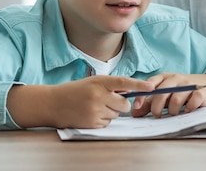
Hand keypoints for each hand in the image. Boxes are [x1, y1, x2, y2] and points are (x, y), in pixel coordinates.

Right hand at [7, 75, 152, 128]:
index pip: (123, 82)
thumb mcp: (92, 82)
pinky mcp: (92, 123)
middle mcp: (98, 95)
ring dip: (109, 112)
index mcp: (99, 81)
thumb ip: (110, 85)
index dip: (139, 85)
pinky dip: (102, 120)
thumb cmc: (75, 91)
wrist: (53, 103)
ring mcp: (95, 110)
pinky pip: (107, 124)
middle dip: (120, 105)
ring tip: (94, 107)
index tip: (151, 87)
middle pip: (124, 104)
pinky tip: (90, 114)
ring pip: (116, 115)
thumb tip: (130, 91)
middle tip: (108, 101)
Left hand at [131, 73, 205, 117]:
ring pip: (176, 98)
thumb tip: (134, 114)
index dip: (142, 96)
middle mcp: (175, 78)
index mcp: (164, 77)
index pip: (149, 84)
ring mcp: (188, 84)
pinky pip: (193, 100)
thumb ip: (149, 104)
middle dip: (156, 107)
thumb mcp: (165, 95)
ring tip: (174, 114)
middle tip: (157, 116)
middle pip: (161, 92)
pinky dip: (189, 108)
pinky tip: (187, 111)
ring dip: (173, 110)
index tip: (136, 107)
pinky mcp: (200, 91)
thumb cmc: (183, 92)